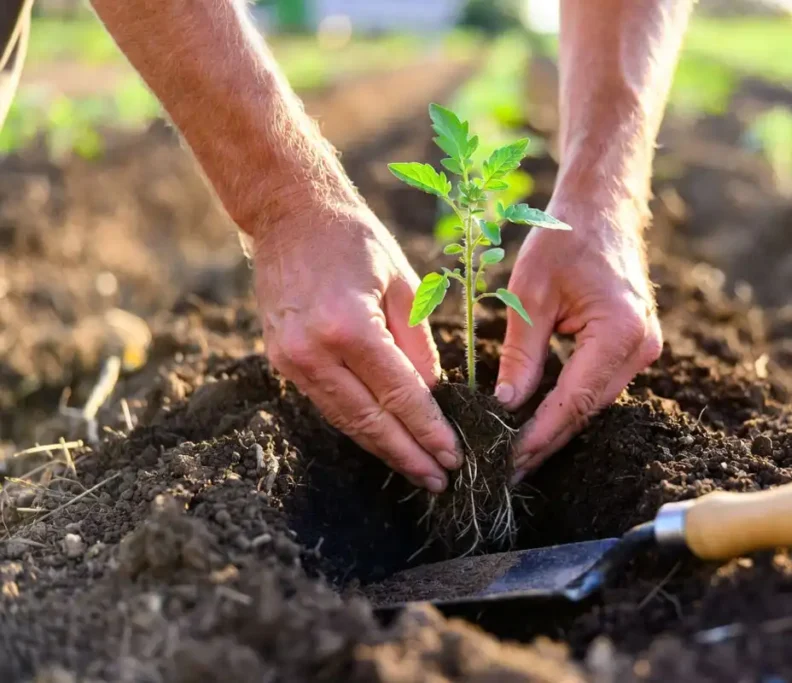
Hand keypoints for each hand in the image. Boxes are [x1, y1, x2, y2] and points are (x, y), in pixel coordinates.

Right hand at [251, 197, 460, 492]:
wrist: (290, 216)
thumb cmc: (356, 241)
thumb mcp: (404, 284)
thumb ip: (418, 346)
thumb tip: (430, 398)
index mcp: (349, 327)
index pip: (398, 395)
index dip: (428, 430)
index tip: (453, 457)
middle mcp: (313, 352)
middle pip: (368, 420)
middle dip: (407, 454)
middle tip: (440, 481)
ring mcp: (290, 360)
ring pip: (344, 420)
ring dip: (383, 449)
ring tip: (418, 470)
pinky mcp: (281, 361)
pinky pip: (327, 403)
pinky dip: (358, 425)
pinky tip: (384, 440)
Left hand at [495, 196, 662, 477]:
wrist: (602, 209)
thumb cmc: (564, 240)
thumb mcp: (530, 295)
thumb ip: (521, 354)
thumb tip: (506, 406)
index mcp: (620, 333)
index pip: (575, 401)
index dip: (539, 436)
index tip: (507, 461)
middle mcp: (641, 348)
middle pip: (587, 410)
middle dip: (545, 441)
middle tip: (505, 471)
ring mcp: (643, 349)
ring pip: (594, 403)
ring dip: (556, 427)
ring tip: (515, 453)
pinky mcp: (633, 347)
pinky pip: (598, 386)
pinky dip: (568, 405)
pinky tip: (538, 422)